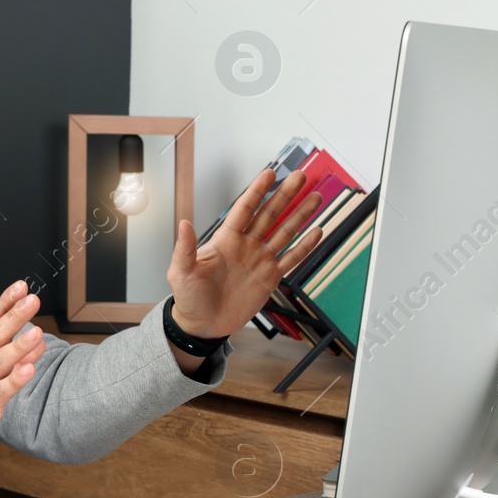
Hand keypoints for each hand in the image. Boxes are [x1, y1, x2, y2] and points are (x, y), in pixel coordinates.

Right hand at [0, 281, 45, 471]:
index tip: (20, 286)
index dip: (5, 303)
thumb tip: (36, 339)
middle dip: (14, 316)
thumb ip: (9, 356)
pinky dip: (15, 379)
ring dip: (18, 346)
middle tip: (31, 299)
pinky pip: (1, 391)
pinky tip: (29, 369)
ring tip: (37, 332)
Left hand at [166, 168, 326, 338]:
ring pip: (285, 232)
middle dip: (285, 195)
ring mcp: (259, 260)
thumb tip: (184, 223)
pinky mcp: (269, 278)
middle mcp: (246, 245)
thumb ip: (185, 248)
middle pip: (269, 214)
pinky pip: (290, 259)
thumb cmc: (188, 297)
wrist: (202, 324)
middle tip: (300, 176)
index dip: (257, 191)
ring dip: (300, 215)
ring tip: (315, 197)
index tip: (270, 173)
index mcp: (225, 239)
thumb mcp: (181, 272)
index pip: (244, 209)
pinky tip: (316, 232)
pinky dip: (304, 246)